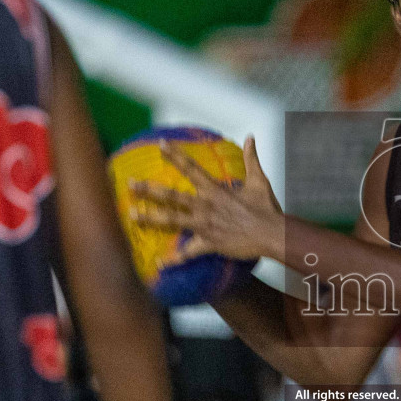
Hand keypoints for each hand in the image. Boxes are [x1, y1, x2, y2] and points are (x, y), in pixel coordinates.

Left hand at [130, 136, 281, 261]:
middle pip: (171, 196)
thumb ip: (251, 158)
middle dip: (149, 190)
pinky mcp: (208, 243)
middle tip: (130, 184)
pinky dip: (173, 260)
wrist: (271, 234)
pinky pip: (187, 253)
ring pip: (172, 220)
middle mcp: (205, 206)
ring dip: (150, 218)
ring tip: (132, 215)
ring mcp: (204, 225)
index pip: (191, 169)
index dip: (176, 156)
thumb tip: (250, 137)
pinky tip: (159, 264)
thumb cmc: (266, 208)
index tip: (161, 146)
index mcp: (215, 190)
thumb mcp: (259, 180)